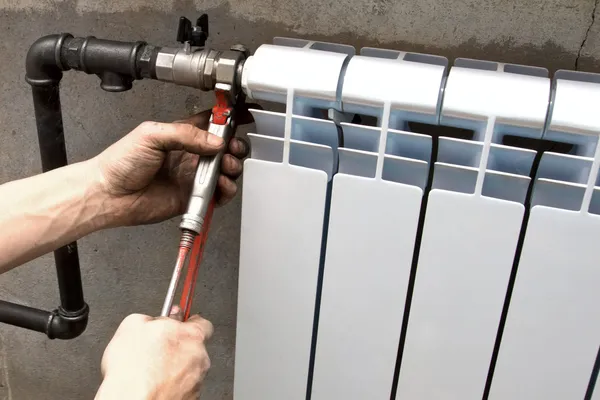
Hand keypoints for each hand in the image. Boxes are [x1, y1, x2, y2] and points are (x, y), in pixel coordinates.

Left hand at [93, 107, 252, 225]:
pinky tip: (222, 184)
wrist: (109, 194)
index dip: (228, 118)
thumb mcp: (152, 135)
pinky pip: (218, 194)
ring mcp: (192, 176)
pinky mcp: (193, 197)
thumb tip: (215, 140)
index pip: (211, 122)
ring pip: (225, 170)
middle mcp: (190, 155)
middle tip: (233, 147)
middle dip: (235, 145)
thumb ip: (186, 134)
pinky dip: (226, 190)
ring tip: (226, 166)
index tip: (241, 116)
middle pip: (224, 147)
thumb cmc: (120, 162)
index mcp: (181, 135)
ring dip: (232, 167)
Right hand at [95, 308, 212, 399]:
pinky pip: (183, 386)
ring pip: (188, 367)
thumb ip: (149, 318)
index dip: (186, 323)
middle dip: (178, 346)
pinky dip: (172, 384)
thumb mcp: (132, 325)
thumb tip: (150, 321)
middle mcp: (200, 357)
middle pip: (193, 346)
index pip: (201, 322)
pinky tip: (155, 384)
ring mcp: (197, 380)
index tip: (176, 324)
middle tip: (157, 349)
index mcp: (192, 335)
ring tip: (151, 370)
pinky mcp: (191, 397)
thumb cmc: (133, 369)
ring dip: (174, 367)